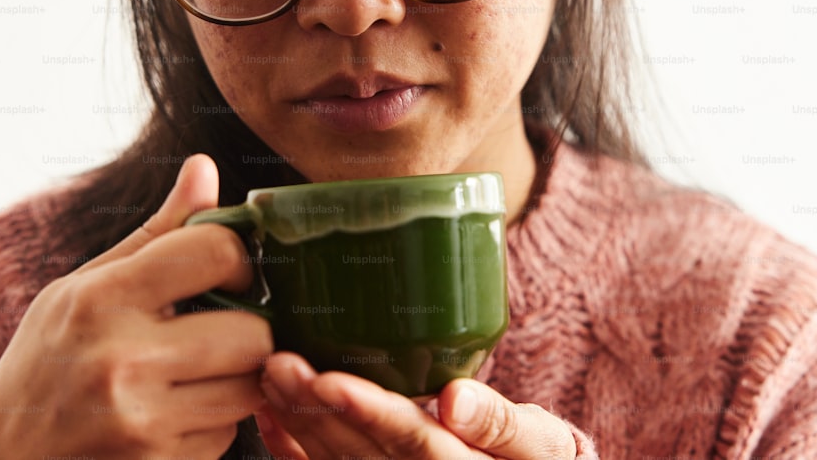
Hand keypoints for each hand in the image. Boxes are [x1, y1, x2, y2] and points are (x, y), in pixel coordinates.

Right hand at [0, 155, 273, 459]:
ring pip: (250, 387)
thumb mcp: (87, 286)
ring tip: (200, 372)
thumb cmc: (50, 360)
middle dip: (248, 330)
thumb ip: (157, 232)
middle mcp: (124, 359)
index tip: (231, 272)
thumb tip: (205, 167)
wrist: (6, 458)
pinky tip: (178, 412)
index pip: (216, 251)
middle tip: (222, 330)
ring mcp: (141, 421)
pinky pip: (228, 435)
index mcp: (104, 298)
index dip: (239, 258)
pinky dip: (216, 423)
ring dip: (238, 378)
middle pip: (253, 333)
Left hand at [256, 353, 577, 459]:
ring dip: (298, 423)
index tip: (329, 382)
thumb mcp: (545, 445)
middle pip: (361, 455)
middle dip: (315, 411)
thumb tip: (455, 399)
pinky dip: (293, 451)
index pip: (411, 443)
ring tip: (271, 378)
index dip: (368, 414)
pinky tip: (271, 418)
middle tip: (279, 365)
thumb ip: (503, 425)